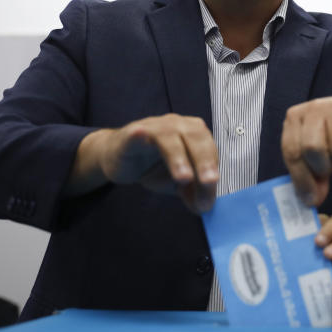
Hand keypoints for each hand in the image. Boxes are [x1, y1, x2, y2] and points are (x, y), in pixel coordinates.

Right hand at [70, 114, 218, 212]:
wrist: (119, 162)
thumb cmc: (153, 168)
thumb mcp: (178, 184)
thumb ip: (193, 192)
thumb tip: (205, 206)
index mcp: (195, 134)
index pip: (210, 149)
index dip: (213, 172)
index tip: (209, 198)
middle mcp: (179, 124)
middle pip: (196, 136)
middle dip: (204, 160)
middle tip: (209, 182)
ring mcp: (156, 126)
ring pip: (171, 135)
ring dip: (179, 157)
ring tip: (183, 178)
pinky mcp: (134, 132)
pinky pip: (141, 132)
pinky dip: (143, 136)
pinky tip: (143, 138)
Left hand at [282, 93, 331, 205]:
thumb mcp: (317, 153)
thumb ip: (311, 176)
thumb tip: (311, 200)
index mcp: (296, 117)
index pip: (292, 151)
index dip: (301, 178)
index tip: (310, 198)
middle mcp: (315, 108)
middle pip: (313, 149)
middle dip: (324, 167)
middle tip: (331, 167)